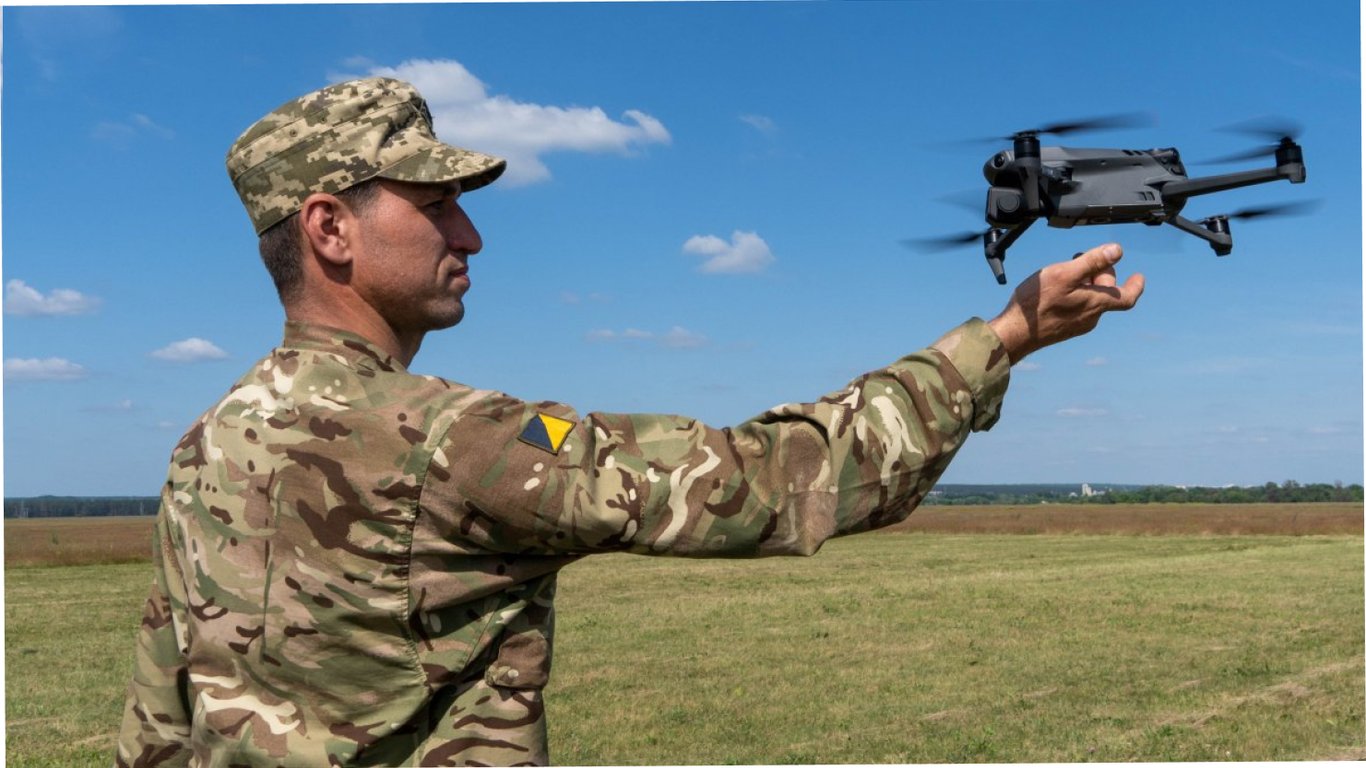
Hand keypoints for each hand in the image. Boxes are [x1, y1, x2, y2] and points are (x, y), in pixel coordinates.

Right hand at [987, 242, 1143, 363]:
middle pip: (1105, 293)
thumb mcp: (1064, 274)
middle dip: (1099, 273)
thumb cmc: (1037, 305)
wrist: (1014, 334)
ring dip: (1085, 284)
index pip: (1126, 297)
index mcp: (1095, 303)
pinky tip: (1057, 291)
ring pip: (1091, 300)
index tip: (1138, 277)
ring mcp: (1077, 325)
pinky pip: (1078, 309)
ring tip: (1067, 272)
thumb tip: (1117, 251)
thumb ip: (1092, 262)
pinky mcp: (1064, 329)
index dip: (1135, 286)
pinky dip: (1075, 295)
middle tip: (1082, 259)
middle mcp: (1090, 317)